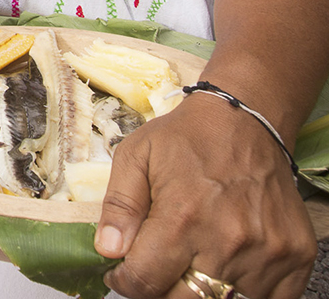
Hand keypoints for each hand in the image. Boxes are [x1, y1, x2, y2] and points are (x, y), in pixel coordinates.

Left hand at [96, 95, 315, 298]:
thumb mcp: (135, 157)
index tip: (122, 274)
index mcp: (182, 218)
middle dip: (161, 288)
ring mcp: (266, 253)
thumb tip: (109, 251)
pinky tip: (227, 265)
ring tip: (193, 258)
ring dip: (201, 289)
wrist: (246, 121)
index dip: (126, 283)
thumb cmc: (187, 138)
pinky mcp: (295, 255)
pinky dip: (244, 291)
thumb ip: (118, 207)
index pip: (146, 281)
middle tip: (157, 266)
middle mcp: (227, 241)